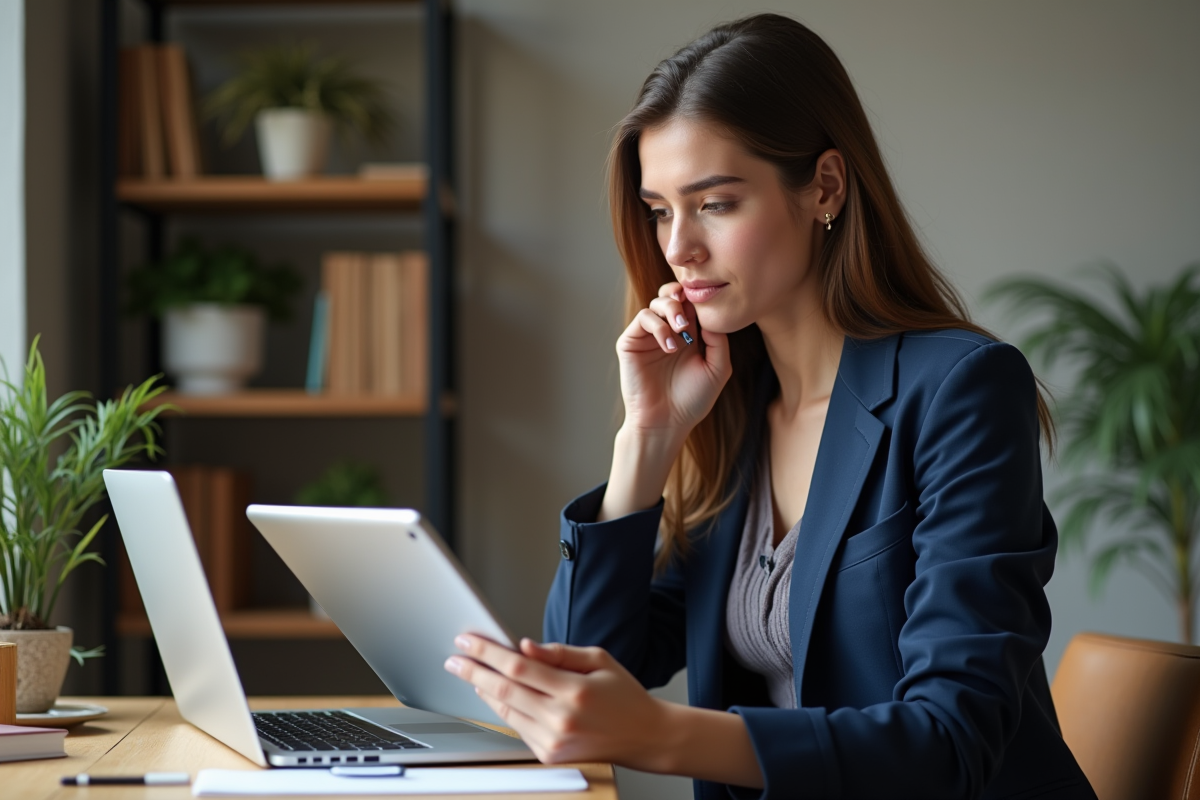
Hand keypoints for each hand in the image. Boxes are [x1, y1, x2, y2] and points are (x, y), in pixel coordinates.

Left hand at [443, 635, 673, 771]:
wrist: (645, 737)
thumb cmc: (624, 695)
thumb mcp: (599, 660)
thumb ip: (559, 653)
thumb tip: (524, 647)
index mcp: (574, 691)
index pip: (518, 667)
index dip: (488, 652)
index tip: (468, 640)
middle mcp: (561, 719)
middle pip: (504, 690)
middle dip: (474, 671)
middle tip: (454, 658)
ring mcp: (554, 742)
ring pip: (506, 711)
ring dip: (483, 691)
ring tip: (469, 672)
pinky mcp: (550, 756)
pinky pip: (517, 727)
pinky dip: (503, 709)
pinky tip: (494, 694)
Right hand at [616, 282, 730, 437]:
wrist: (665, 422)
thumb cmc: (691, 401)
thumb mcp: (717, 370)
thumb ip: (719, 342)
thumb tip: (710, 318)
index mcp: (688, 336)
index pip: (690, 304)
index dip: (697, 298)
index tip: (707, 301)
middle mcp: (667, 332)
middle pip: (671, 296)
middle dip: (681, 297)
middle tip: (690, 315)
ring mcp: (647, 337)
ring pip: (656, 303)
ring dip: (671, 311)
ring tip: (682, 332)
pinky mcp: (630, 343)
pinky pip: (643, 319)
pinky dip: (658, 326)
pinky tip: (669, 346)